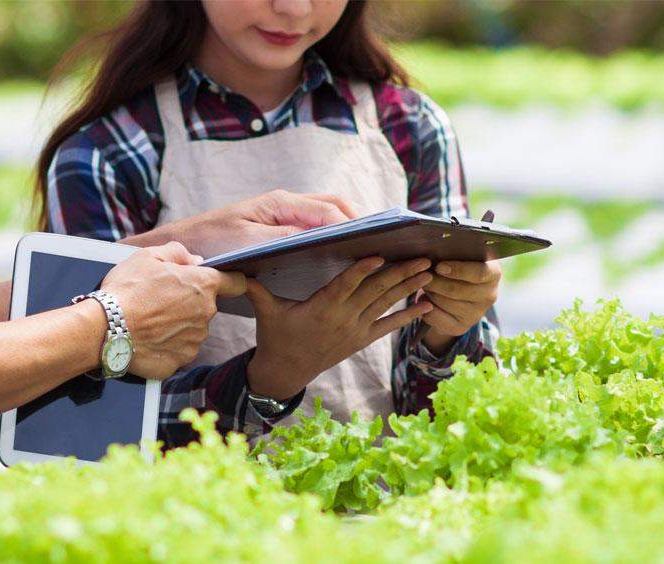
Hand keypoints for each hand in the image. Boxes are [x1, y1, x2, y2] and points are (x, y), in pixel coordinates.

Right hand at [98, 242, 245, 378]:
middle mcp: (206, 314)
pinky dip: (168, 344)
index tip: (222, 281)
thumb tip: (194, 260)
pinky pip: (180, 349)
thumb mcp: (148, 256)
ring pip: (193, 329)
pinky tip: (149, 338)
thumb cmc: (126, 290)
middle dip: (190, 302)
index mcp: (203, 285)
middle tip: (161, 300)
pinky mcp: (181, 359)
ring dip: (179, 324)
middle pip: (208, 306)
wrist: (104, 329)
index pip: (236, 283)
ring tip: (150, 320)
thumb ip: (177, 253)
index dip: (230, 280)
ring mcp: (195, 339)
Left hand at [131, 190, 358, 256]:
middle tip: (383, 242)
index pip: (328, 210)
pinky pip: (316, 226)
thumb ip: (281, 239)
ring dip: (350, 226)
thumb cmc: (211, 245)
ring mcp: (284, 214)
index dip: (353, 226)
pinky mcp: (280, 227)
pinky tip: (344, 255)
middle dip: (360, 221)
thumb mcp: (245, 244)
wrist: (183, 247)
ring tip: (372, 247)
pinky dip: (335, 235)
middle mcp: (285, 204)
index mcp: (280, 203)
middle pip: (335, 205)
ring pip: (328, 214)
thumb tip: (316, 236)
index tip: (372, 243)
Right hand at [244, 257, 434, 399]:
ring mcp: (355, 330)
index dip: (362, 269)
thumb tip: (233, 267)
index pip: (345, 284)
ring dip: (409, 288)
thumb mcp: (265, 312)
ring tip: (430, 272)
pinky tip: (428, 304)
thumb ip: (255, 289)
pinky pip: (389, 326)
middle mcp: (342, 319)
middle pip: (375, 292)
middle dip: (400, 274)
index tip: (380, 254)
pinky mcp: (361, 340)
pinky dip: (409, 315)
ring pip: (386, 305)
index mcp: (321, 308)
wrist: (286, 372)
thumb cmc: (275, 336)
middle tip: (423, 257)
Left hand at [418, 261, 501, 354]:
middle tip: (422, 274)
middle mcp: (489, 296)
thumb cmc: (457, 266)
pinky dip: (425, 307)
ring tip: (424, 284)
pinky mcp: (461, 327)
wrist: (457, 292)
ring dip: (429, 292)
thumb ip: (452, 254)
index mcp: (493, 274)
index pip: (479, 273)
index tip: (439, 266)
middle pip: (457, 290)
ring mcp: (476, 314)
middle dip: (435, 281)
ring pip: (444, 302)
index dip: (457, 270)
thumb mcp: (460, 257)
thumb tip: (433, 256)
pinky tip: (424, 299)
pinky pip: (436, 317)